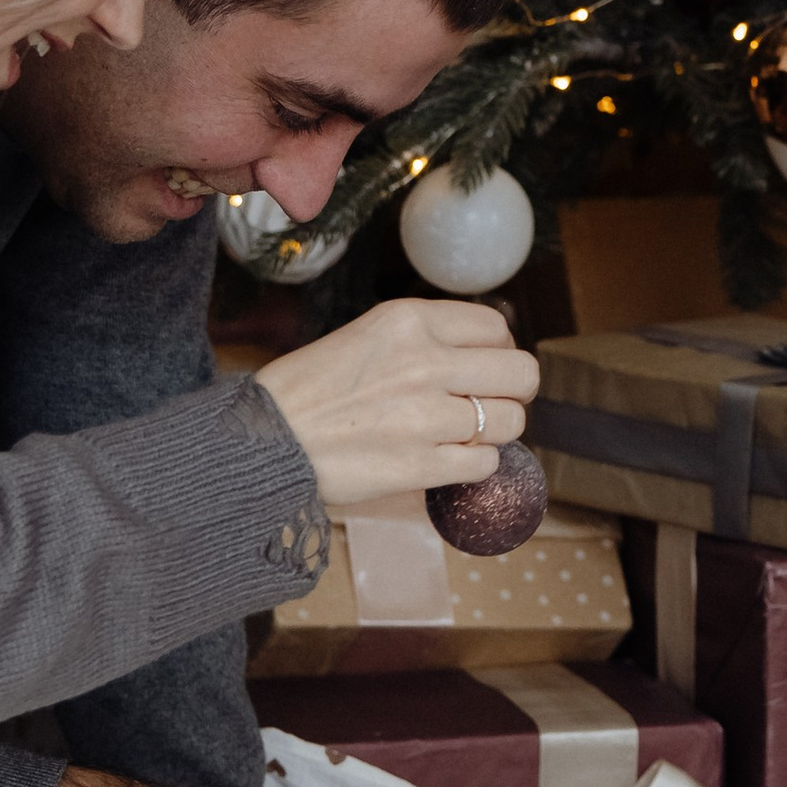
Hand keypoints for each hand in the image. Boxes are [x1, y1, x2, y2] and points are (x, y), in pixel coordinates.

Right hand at [258, 295, 538, 510]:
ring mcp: (426, 417)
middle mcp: (425, 363)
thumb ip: (425, 339)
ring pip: (509, 422)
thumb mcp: (367, 337)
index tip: (486, 368)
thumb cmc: (309, 389)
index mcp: (408, 321)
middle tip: (491, 403)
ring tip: (461, 435)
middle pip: (521, 374)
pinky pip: (485, 464)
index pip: (496, 327)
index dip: (501, 351)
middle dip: (514, 392)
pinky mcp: (421, 465)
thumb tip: (488, 354)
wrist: (264, 440)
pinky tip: (446, 459)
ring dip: (493, 432)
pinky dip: (474, 465)